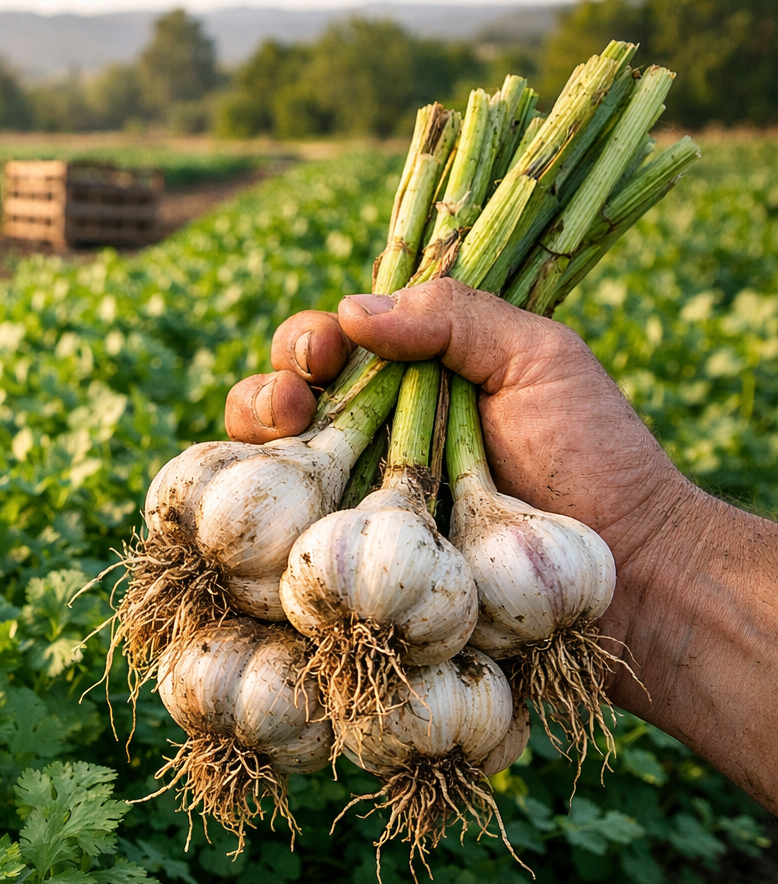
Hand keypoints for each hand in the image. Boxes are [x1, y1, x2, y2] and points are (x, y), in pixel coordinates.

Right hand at [222, 278, 777, 808]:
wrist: (628, 573)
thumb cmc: (595, 459)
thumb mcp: (538, 359)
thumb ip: (456, 315)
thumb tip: (353, 309)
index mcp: (407, 385)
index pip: (328, 351)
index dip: (308, 342)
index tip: (325, 353)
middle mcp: (369, 444)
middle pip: (277, 406)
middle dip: (267, 393)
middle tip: (294, 405)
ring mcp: (357, 512)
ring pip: (266, 474)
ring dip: (254, 449)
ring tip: (289, 450)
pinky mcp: (355, 574)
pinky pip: (285, 549)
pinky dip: (262, 530)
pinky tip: (270, 519)